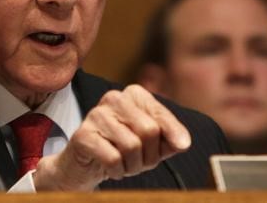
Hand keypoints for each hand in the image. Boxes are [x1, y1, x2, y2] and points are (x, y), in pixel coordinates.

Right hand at [33, 84, 190, 190]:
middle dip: (149, 155)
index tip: (182, 145)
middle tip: (140, 161)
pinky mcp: (83, 135)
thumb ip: (171, 137)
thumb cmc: (123, 149)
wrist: (85, 164)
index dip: (173, 134)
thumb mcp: (153, 143)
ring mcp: (96, 114)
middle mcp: (114, 98)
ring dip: (133, 166)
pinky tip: (112, 168)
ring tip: (125, 165)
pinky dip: (117, 171)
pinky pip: (113, 158)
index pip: (161, 115)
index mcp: (134, 94)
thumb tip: (183, 142)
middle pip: (149, 130)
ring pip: (132, 146)